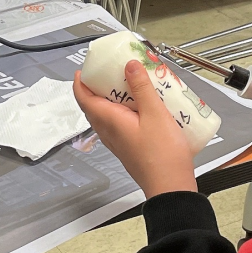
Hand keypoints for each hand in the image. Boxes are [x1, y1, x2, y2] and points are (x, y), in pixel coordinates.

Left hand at [73, 60, 196, 198]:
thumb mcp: (155, 113)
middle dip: (99, 85)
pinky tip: (144, 106)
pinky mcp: (129, 146)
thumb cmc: (163, 155)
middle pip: (94, 104)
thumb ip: (142, 88)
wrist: (171, 187)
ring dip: (113, 97)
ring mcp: (118, 141)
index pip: (83, 97)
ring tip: (131, 84)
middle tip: (113, 70)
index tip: (87, 67)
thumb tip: (129, 65)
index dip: (80, 80)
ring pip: (107, 114)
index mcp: (109, 120)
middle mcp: (109, 132)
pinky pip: (120, 123)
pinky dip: (125, 110)